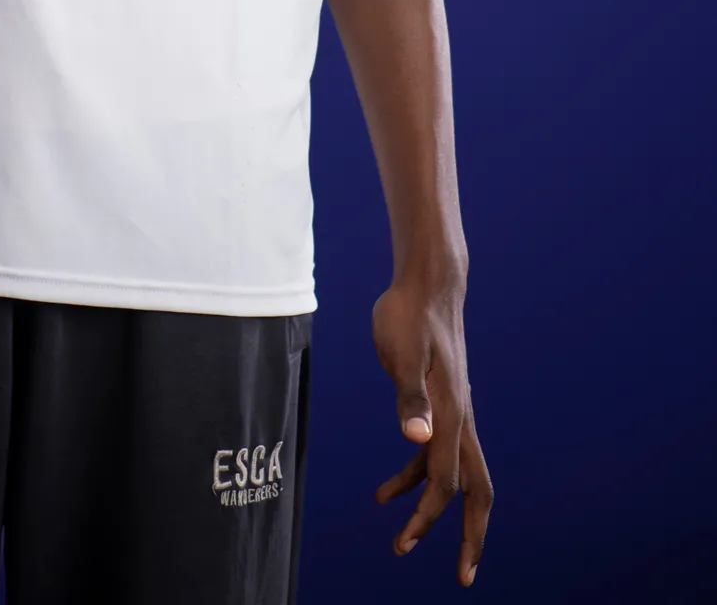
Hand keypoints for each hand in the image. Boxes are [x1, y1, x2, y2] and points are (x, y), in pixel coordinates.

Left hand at [371, 278, 492, 585]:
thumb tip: (417, 439)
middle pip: (475, 491)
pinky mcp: (437, 405)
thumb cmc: (410, 315)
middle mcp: (459, 420)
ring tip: (400, 542)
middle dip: (470, 537)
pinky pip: (431, 455)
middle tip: (464, 577)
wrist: (426, 284)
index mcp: (452, 415)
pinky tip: (384, 492)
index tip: (405, 544)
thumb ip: (409, 396)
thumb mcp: (402, 353)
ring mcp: (451, 414)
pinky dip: (413, 478)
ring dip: (431, 512)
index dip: (428, 518)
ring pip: (454, 477)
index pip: (445, 482)